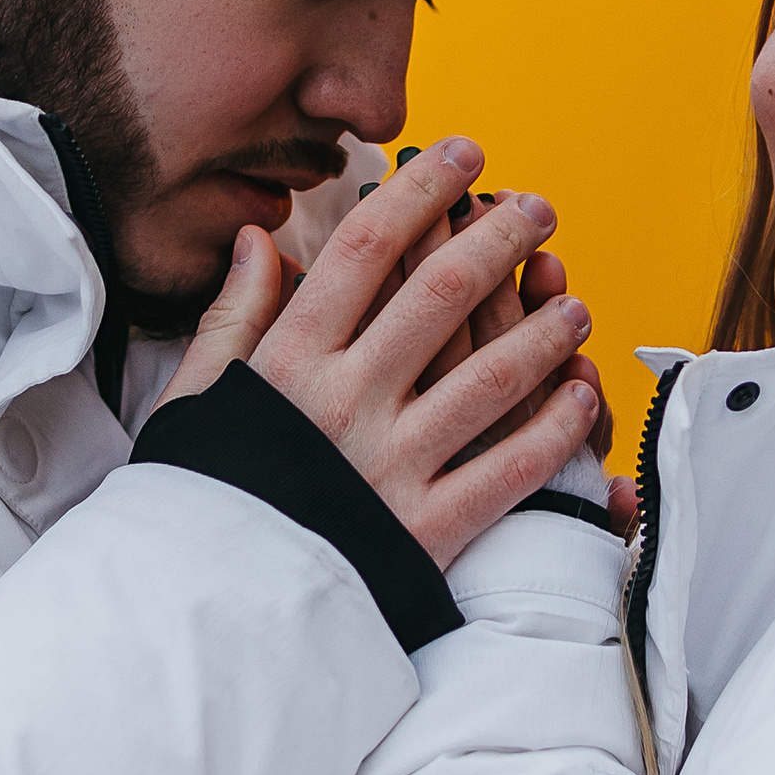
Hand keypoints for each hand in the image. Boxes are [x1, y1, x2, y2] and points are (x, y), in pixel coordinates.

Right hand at [163, 140, 600, 567]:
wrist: (205, 617)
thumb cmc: (204, 502)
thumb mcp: (196, 400)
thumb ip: (233, 317)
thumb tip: (258, 237)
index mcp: (289, 362)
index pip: (368, 248)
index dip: (425, 191)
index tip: (465, 158)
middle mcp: (345, 402)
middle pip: (442, 295)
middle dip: (501, 241)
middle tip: (539, 211)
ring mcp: (391, 466)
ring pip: (491, 376)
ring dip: (543, 331)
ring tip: (572, 303)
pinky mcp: (425, 531)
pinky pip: (509, 470)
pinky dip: (553, 428)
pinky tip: (579, 396)